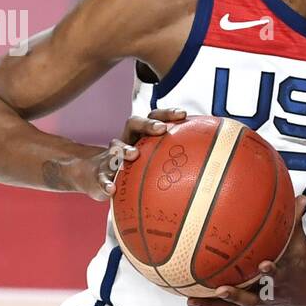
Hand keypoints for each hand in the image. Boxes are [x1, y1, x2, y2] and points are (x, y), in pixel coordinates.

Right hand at [70, 107, 187, 201]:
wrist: (92, 176)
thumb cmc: (133, 171)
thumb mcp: (152, 166)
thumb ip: (176, 165)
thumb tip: (213, 173)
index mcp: (141, 136)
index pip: (154, 118)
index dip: (168, 113)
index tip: (184, 115)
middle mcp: (126, 141)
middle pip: (133, 123)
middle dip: (148, 124)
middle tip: (161, 129)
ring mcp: (110, 157)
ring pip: (115, 148)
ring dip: (124, 150)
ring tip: (133, 156)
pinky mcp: (99, 174)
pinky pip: (101, 178)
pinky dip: (106, 183)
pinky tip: (111, 191)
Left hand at [187, 196, 305, 305]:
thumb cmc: (304, 265)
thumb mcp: (301, 243)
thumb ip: (295, 219)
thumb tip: (298, 196)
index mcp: (284, 274)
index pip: (279, 272)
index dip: (272, 270)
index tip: (264, 264)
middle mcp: (270, 290)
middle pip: (253, 296)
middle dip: (237, 294)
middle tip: (220, 289)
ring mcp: (259, 299)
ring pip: (237, 304)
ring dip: (216, 303)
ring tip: (195, 299)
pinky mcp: (251, 302)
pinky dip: (211, 304)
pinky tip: (192, 300)